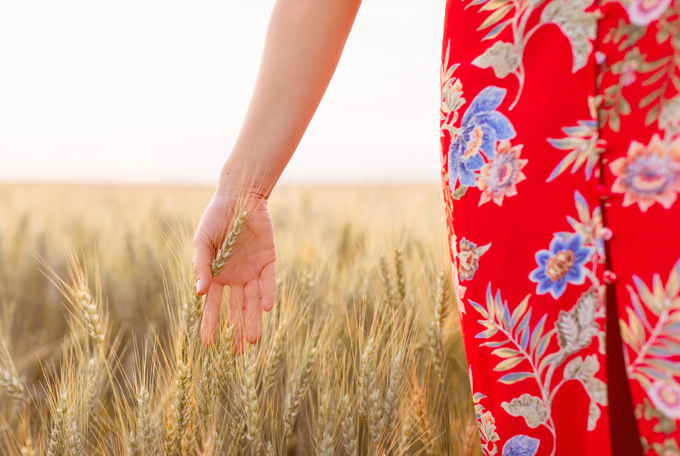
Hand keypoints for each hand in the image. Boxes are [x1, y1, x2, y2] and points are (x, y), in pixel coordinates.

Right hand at [193, 193, 275, 352]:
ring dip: (253, 319)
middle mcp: (236, 277)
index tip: (208, 344)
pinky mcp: (269, 260)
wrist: (239, 197)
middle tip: (237, 353)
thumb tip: (198, 293)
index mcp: (217, 275)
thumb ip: (201, 266)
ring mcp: (253, 270)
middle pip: (236, 309)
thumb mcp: (201, 242)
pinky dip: (268, 293)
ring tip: (253, 341)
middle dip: (236, 330)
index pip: (214, 305)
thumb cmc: (215, 218)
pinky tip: (266, 308)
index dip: (211, 323)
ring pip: (254, 301)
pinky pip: (269, 281)